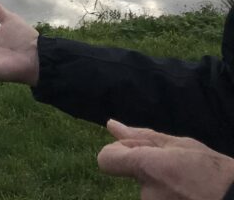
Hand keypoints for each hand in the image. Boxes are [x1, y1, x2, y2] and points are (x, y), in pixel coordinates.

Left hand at [98, 119, 233, 198]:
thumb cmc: (212, 171)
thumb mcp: (180, 145)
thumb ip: (141, 137)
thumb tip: (111, 125)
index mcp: (148, 167)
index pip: (105, 160)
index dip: (118, 152)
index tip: (136, 152)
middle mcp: (146, 192)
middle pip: (132, 173)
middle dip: (147, 168)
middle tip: (177, 169)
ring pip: (146, 188)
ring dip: (160, 182)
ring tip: (186, 182)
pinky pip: (156, 198)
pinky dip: (168, 194)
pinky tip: (186, 192)